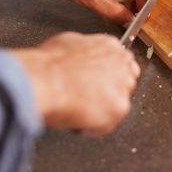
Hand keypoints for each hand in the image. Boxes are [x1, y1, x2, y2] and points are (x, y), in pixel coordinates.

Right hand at [9, 32, 139, 136]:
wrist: (45, 81)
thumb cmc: (49, 65)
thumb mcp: (66, 43)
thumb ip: (83, 50)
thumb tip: (80, 57)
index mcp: (110, 46)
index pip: (122, 62)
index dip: (109, 75)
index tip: (99, 83)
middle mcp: (121, 64)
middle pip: (126, 82)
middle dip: (110, 92)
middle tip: (89, 99)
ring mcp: (122, 87)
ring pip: (118, 105)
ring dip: (102, 110)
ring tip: (79, 109)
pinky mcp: (119, 108)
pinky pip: (108, 124)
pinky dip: (93, 128)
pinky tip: (78, 120)